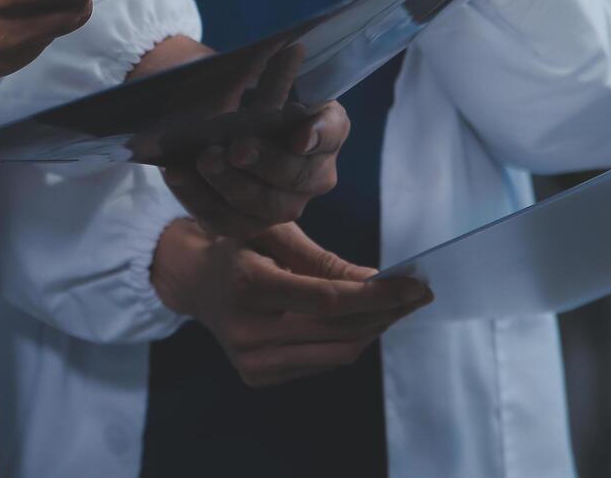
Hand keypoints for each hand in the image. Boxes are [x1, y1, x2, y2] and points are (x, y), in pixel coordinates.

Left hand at [129, 38, 349, 238]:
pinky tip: (177, 173)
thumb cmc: (240, 99)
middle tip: (237, 147)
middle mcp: (313, 175)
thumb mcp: (255, 82)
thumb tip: (293, 51)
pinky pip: (224, 220)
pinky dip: (197, 197)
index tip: (298, 136)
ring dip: (232, 183)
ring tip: (204, 158)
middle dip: (266, 162)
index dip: (318, 135)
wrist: (204, 123)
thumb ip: (274, 76)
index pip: (332, 132)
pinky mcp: (245, 224)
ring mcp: (282, 205)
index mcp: (324, 131)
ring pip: (265, 206)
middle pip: (299, 177)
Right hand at [151, 220, 430, 386]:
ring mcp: (249, 359)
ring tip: (396, 306)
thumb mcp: (274, 235)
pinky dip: (348, 341)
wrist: (192, 280)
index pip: (327, 300)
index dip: (378, 296)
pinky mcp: (256, 376)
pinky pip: (321, 363)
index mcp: (247, 284)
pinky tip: (361, 321)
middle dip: (385, 313)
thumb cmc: (237, 245)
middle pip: (338, 331)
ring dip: (373, 330)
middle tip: (418, 293)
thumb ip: (325, 261)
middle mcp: (245, 329)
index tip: (417, 285)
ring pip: (336, 354)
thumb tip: (379, 280)